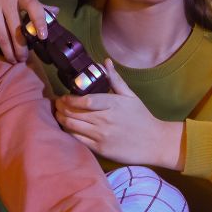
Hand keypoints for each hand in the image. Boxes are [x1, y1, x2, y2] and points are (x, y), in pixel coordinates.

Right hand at [0, 0, 47, 62]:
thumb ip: (34, 2)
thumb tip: (56, 11)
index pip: (35, 7)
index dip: (40, 23)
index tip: (42, 37)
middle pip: (16, 29)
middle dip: (21, 49)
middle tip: (22, 59)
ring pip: (1, 35)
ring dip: (7, 52)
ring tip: (10, 59)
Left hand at [54, 60, 184, 169]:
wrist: (154, 142)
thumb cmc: (142, 117)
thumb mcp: (130, 96)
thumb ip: (115, 79)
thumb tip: (104, 62)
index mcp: (113, 104)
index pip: (85, 100)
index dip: (70, 99)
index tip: (64, 96)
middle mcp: (105, 120)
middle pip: (75, 113)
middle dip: (61, 108)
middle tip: (57, 104)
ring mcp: (102, 136)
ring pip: (73, 126)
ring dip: (62, 119)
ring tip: (59, 114)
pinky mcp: (100, 149)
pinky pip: (78, 140)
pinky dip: (69, 132)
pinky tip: (67, 127)